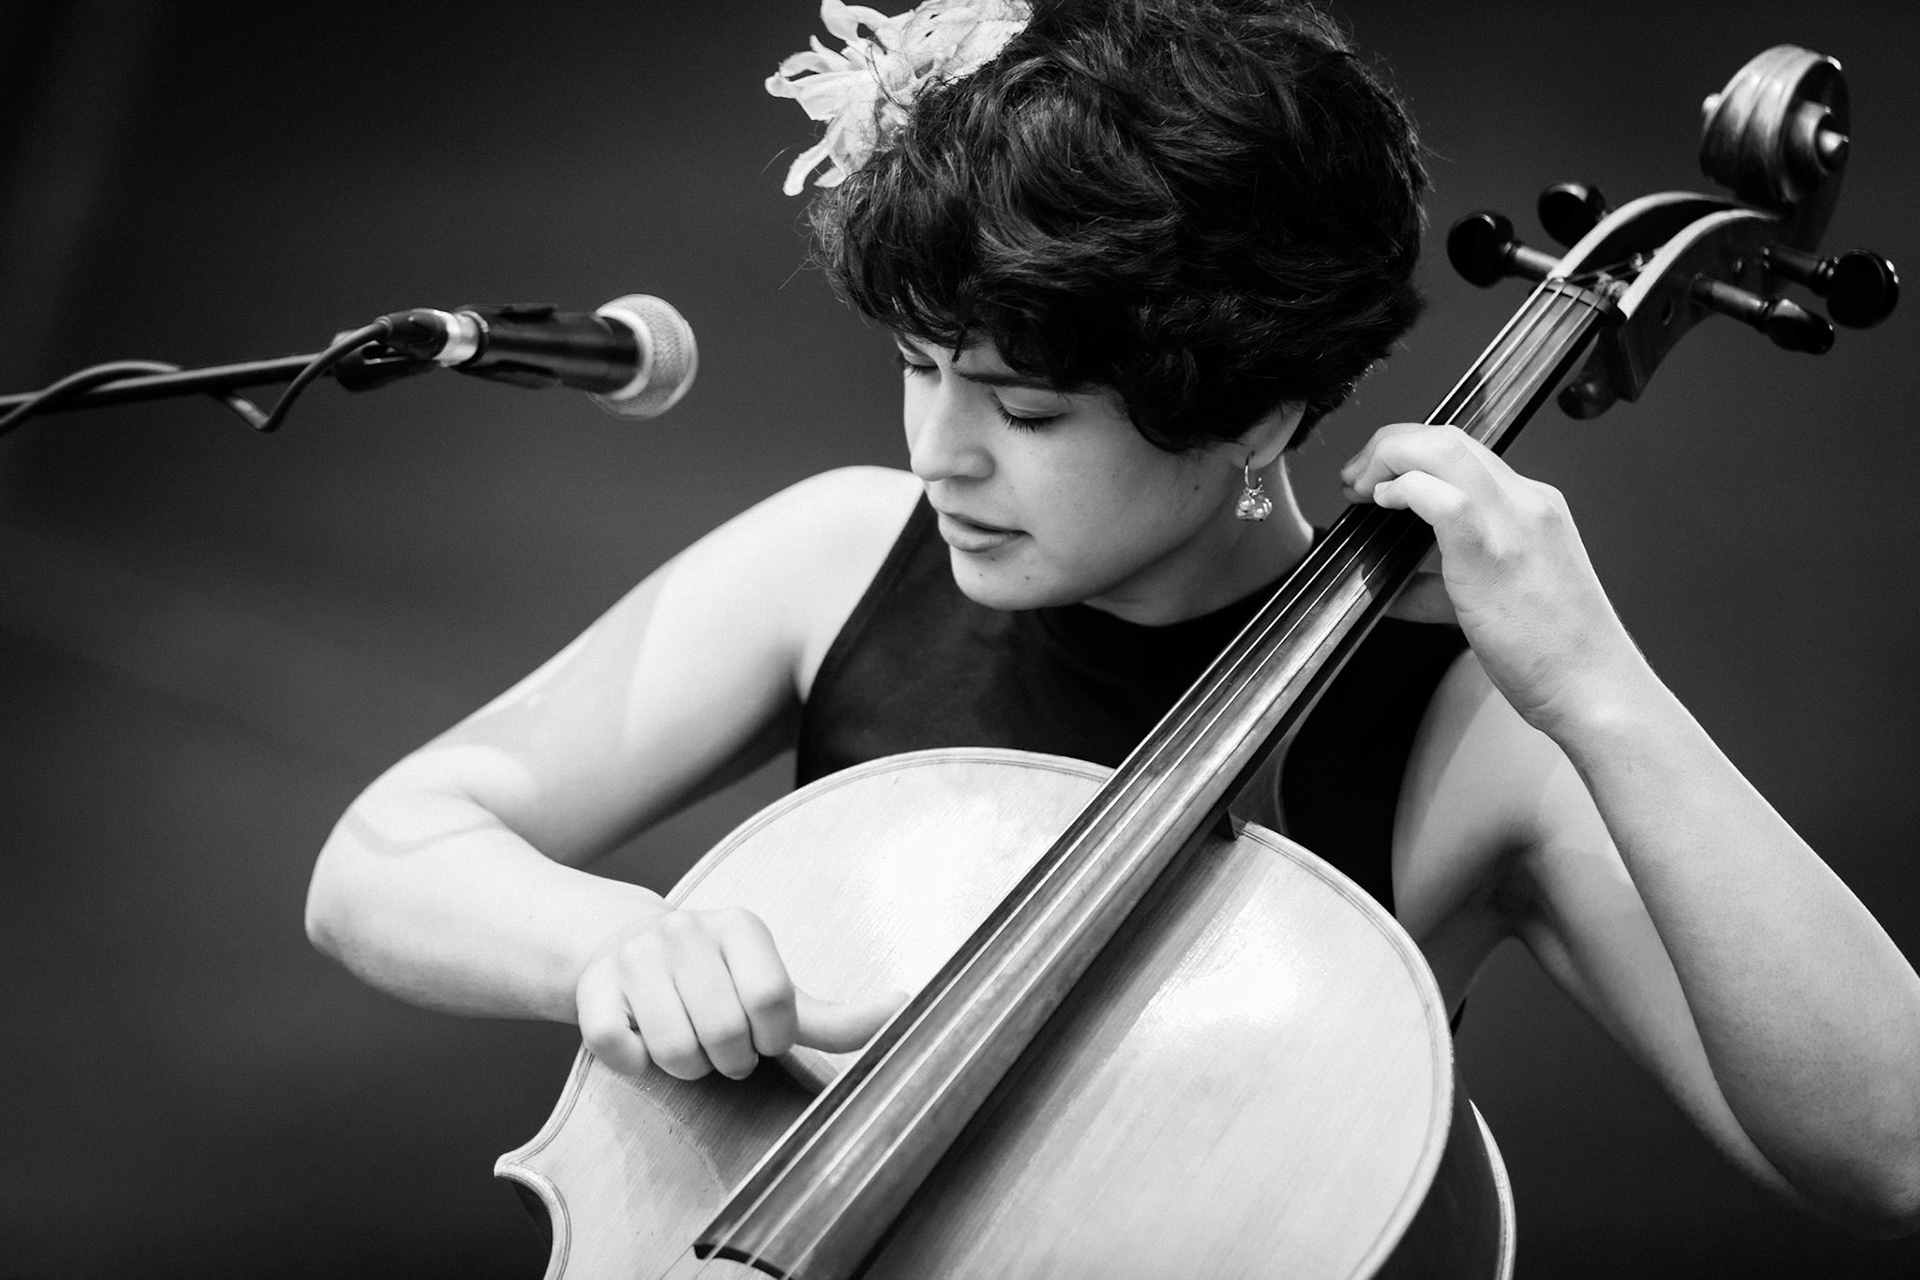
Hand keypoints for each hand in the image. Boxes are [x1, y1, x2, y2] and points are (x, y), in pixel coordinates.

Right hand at [575, 906, 905, 1080]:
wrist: (621, 948)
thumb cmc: (715, 979)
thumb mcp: (775, 988)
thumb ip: (836, 1015)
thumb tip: (909, 1008)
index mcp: (740, 926)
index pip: (773, 1002)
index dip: (770, 1038)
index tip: (762, 1035)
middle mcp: (685, 930)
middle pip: (725, 1034)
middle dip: (729, 1059)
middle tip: (721, 1045)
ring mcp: (634, 956)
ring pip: (674, 1051)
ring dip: (685, 1067)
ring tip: (684, 1040)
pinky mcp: (591, 988)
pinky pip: (620, 1051)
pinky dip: (637, 1065)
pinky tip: (642, 1039)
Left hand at [1340, 422, 1642, 732]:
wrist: (1594, 687)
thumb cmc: (1553, 652)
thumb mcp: (1498, 593)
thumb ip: (1442, 577)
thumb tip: (1390, 583)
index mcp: (1532, 507)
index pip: (1462, 451)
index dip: (1409, 452)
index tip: (1377, 476)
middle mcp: (1526, 503)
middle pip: (1448, 438)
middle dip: (1388, 445)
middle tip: (1356, 477)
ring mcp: (1513, 523)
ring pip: (1444, 450)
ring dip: (1389, 457)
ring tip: (1360, 487)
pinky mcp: (1493, 555)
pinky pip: (1444, 499)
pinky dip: (1405, 491)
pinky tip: (1384, 504)